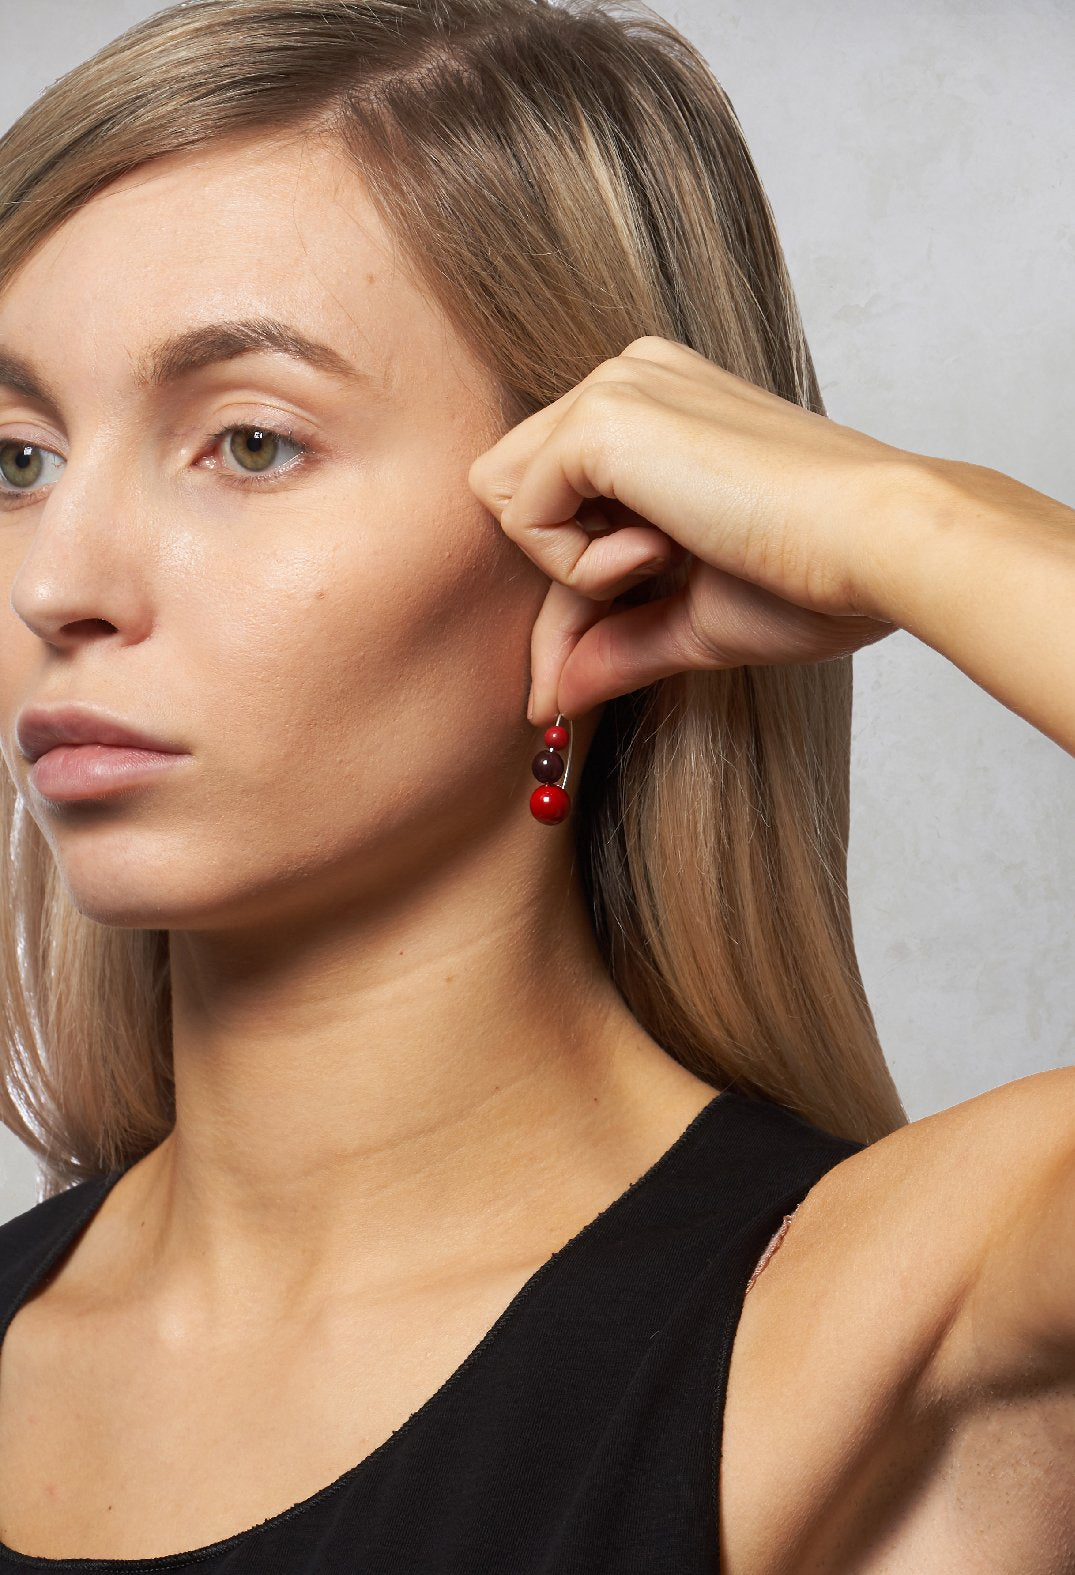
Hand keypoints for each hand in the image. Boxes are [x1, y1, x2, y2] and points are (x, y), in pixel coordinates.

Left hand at [467, 335, 911, 723]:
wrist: (878, 545)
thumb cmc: (816, 577)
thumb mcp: (695, 618)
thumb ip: (616, 642)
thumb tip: (552, 697)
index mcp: (660, 409)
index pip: (563, 504)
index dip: (566, 599)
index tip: (570, 676)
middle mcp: (631, 380)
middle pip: (517, 492)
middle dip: (557, 578)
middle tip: (640, 600)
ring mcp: (617, 387)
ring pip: (505, 494)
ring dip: (569, 561)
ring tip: (667, 562)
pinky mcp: (605, 416)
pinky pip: (520, 508)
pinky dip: (573, 561)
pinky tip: (662, 553)